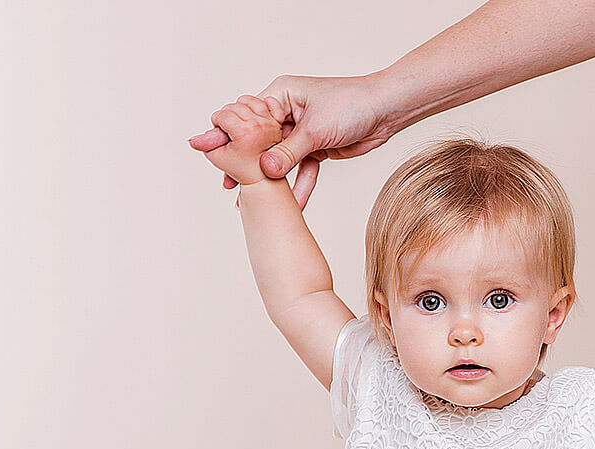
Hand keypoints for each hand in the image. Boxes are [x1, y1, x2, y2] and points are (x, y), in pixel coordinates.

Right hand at [188, 74, 392, 209]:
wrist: (386, 111)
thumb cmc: (352, 105)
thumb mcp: (316, 130)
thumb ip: (288, 153)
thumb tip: (265, 170)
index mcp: (281, 95)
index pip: (247, 118)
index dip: (228, 136)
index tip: (208, 151)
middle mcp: (288, 111)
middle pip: (259, 141)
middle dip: (245, 163)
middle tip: (226, 184)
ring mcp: (301, 131)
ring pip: (279, 160)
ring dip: (270, 182)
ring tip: (250, 202)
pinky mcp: (316, 148)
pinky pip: (302, 171)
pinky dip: (299, 188)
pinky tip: (294, 207)